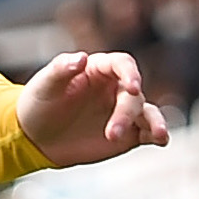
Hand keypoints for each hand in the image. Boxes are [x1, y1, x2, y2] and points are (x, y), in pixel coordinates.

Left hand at [16, 50, 169, 167]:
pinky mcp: (128, 133)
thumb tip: (82, 58)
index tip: (132, 88)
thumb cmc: (39, 104)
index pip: (123, 65)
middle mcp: (116, 88)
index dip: (131, 74)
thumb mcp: (44, 85)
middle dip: (126, 113)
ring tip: (160, 135)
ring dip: (155, 123)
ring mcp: (123, 111)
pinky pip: (148, 132)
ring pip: (148, 113)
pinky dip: (157, 135)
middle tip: (112, 134)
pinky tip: (163, 141)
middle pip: (133, 95)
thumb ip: (61, 69)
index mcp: (99, 69)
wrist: (35, 136)